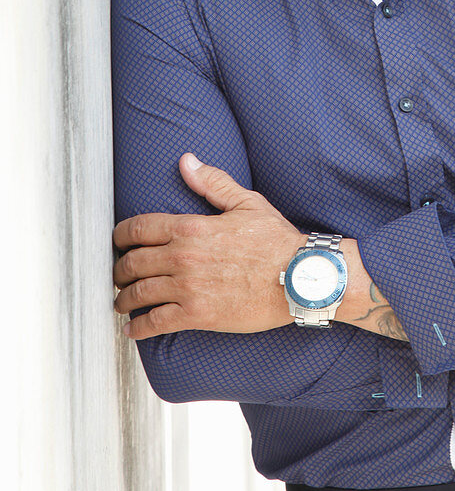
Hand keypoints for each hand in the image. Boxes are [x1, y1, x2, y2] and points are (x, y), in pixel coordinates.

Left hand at [113, 154, 305, 338]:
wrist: (299, 277)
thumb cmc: (277, 241)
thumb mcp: (246, 203)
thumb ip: (212, 182)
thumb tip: (186, 162)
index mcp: (192, 227)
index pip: (138, 228)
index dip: (121, 236)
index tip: (118, 242)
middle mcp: (183, 257)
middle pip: (132, 263)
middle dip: (119, 269)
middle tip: (118, 275)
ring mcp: (188, 287)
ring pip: (138, 294)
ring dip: (123, 299)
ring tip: (121, 302)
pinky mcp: (197, 315)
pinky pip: (156, 323)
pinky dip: (139, 328)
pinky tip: (133, 329)